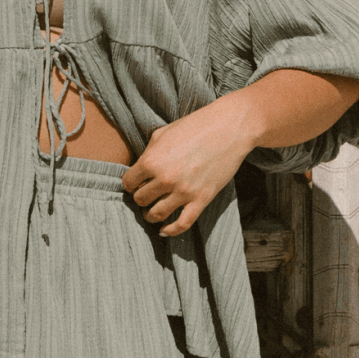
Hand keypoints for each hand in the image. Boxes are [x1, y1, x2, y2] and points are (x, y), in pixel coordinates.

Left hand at [122, 98, 254, 236]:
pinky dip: (170, 231)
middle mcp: (165, 178)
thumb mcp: (163, 133)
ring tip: (152, 212)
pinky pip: (182, 224)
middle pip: (140, 200)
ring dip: (151, 215)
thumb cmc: (195, 126)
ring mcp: (184, 191)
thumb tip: (140, 170)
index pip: (128, 182)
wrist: (229, 128)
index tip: (136, 183)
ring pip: (156, 214)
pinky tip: (164, 231)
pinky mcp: (201, 199)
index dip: (130, 183)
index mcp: (152, 160)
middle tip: (146, 194)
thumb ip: (148, 153)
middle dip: (141, 198)